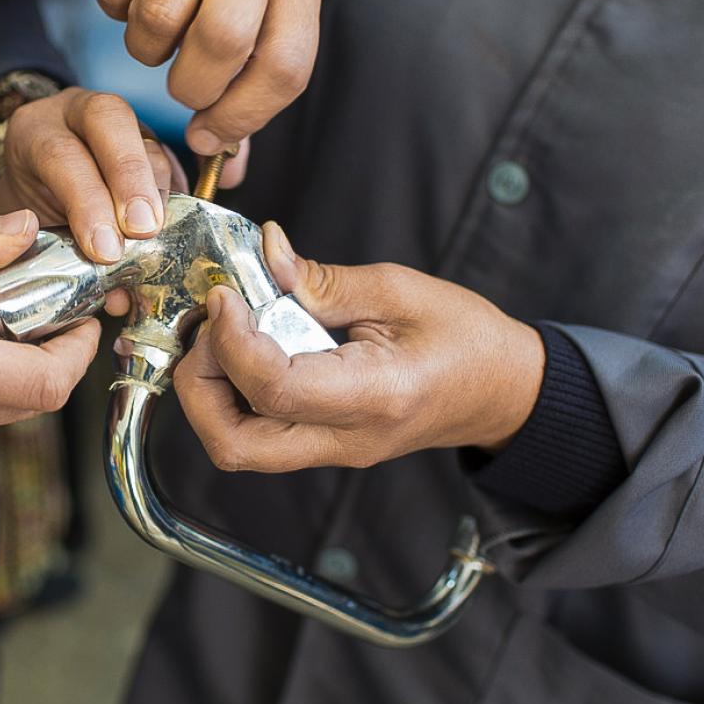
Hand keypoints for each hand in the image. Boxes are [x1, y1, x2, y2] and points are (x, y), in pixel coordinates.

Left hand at [0, 87, 186, 264]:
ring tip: (159, 234)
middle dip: (131, 177)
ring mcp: (115, 121)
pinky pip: (169, 159)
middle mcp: (74, 112)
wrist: (36, 189)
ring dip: (157, 191)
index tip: (106, 249)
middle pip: (109, 119)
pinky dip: (174, 194)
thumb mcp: (29, 228)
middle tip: (145, 229)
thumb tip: (116, 296)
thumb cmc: (30, 214)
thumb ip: (60, 252)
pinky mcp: (147, 138)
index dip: (87, 201)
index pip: (60, 154)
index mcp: (34, 130)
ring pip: (146, 140)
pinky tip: (174, 225)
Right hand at [94, 0, 321, 179]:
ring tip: (161, 33)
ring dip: (148, 48)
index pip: (286, 67)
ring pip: (160, 17)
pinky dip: (114, 10)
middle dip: (193, 86)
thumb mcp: (251, 39)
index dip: (243, 115)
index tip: (207, 135)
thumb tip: (227, 175)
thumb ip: (243, 104)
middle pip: (225, 38)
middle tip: (183, 89)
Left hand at [176, 223, 545, 472]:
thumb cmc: (467, 339)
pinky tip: (244, 346)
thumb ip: (322, 279)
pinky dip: (230, 393)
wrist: (503, 391)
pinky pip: (254, 433)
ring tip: (226, 333)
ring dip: (210, 391)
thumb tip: (264, 253)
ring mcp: (330, 450)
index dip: (232, 341)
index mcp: (373, 397)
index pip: (274, 388)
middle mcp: (345, 438)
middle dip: (199, 384)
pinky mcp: (320, 444)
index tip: (225, 296)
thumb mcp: (400, 290)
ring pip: (236, 445)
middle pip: (233, 443)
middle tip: (213, 326)